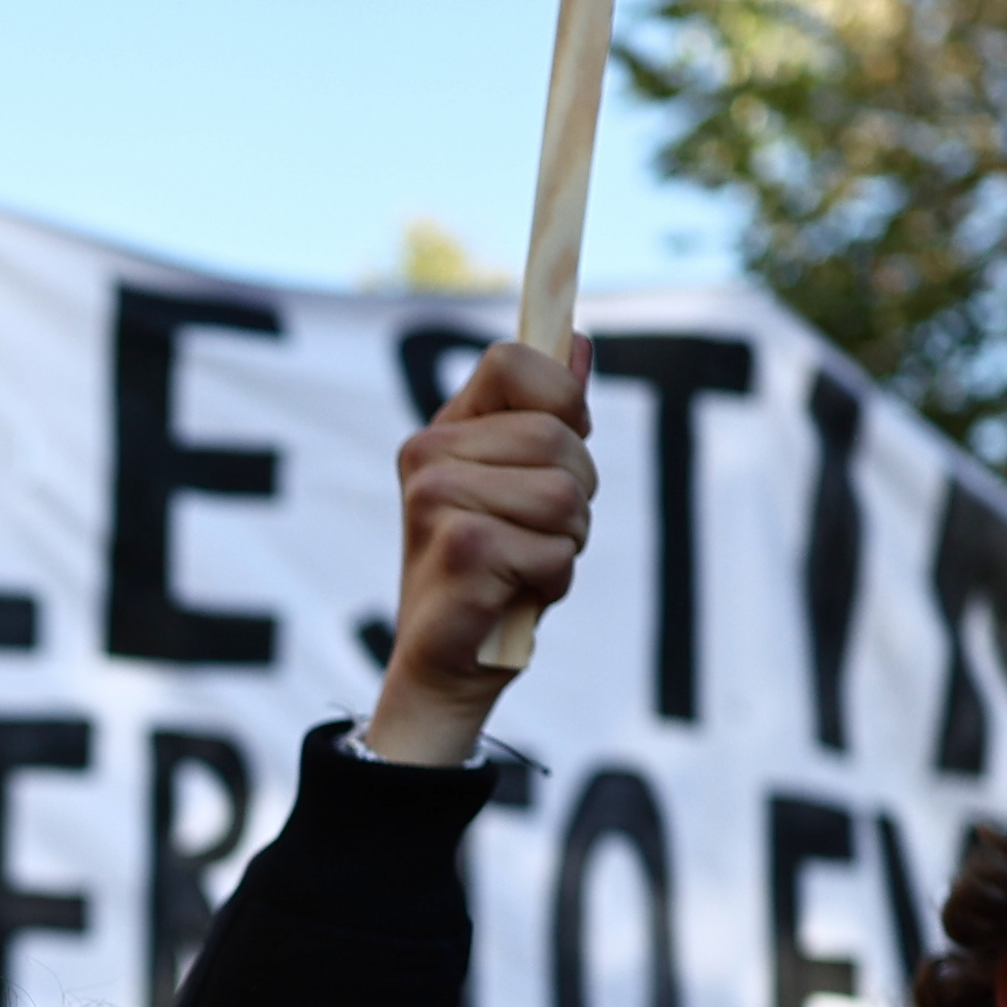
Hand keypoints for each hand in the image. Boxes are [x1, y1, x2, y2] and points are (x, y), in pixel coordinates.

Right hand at [361, 338, 598, 766]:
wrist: (444, 667)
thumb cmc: (489, 573)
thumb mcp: (520, 484)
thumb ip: (548, 413)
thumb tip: (577, 340)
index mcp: (443, 428)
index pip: (514, 360)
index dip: (559, 398)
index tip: (561, 443)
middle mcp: (428, 454)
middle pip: (557, 435)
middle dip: (577, 491)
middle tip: (539, 532)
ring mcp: (437, 500)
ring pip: (564, 493)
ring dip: (567, 540)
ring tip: (525, 564)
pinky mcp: (460, 549)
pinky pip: (556, 549)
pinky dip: (552, 581)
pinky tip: (515, 595)